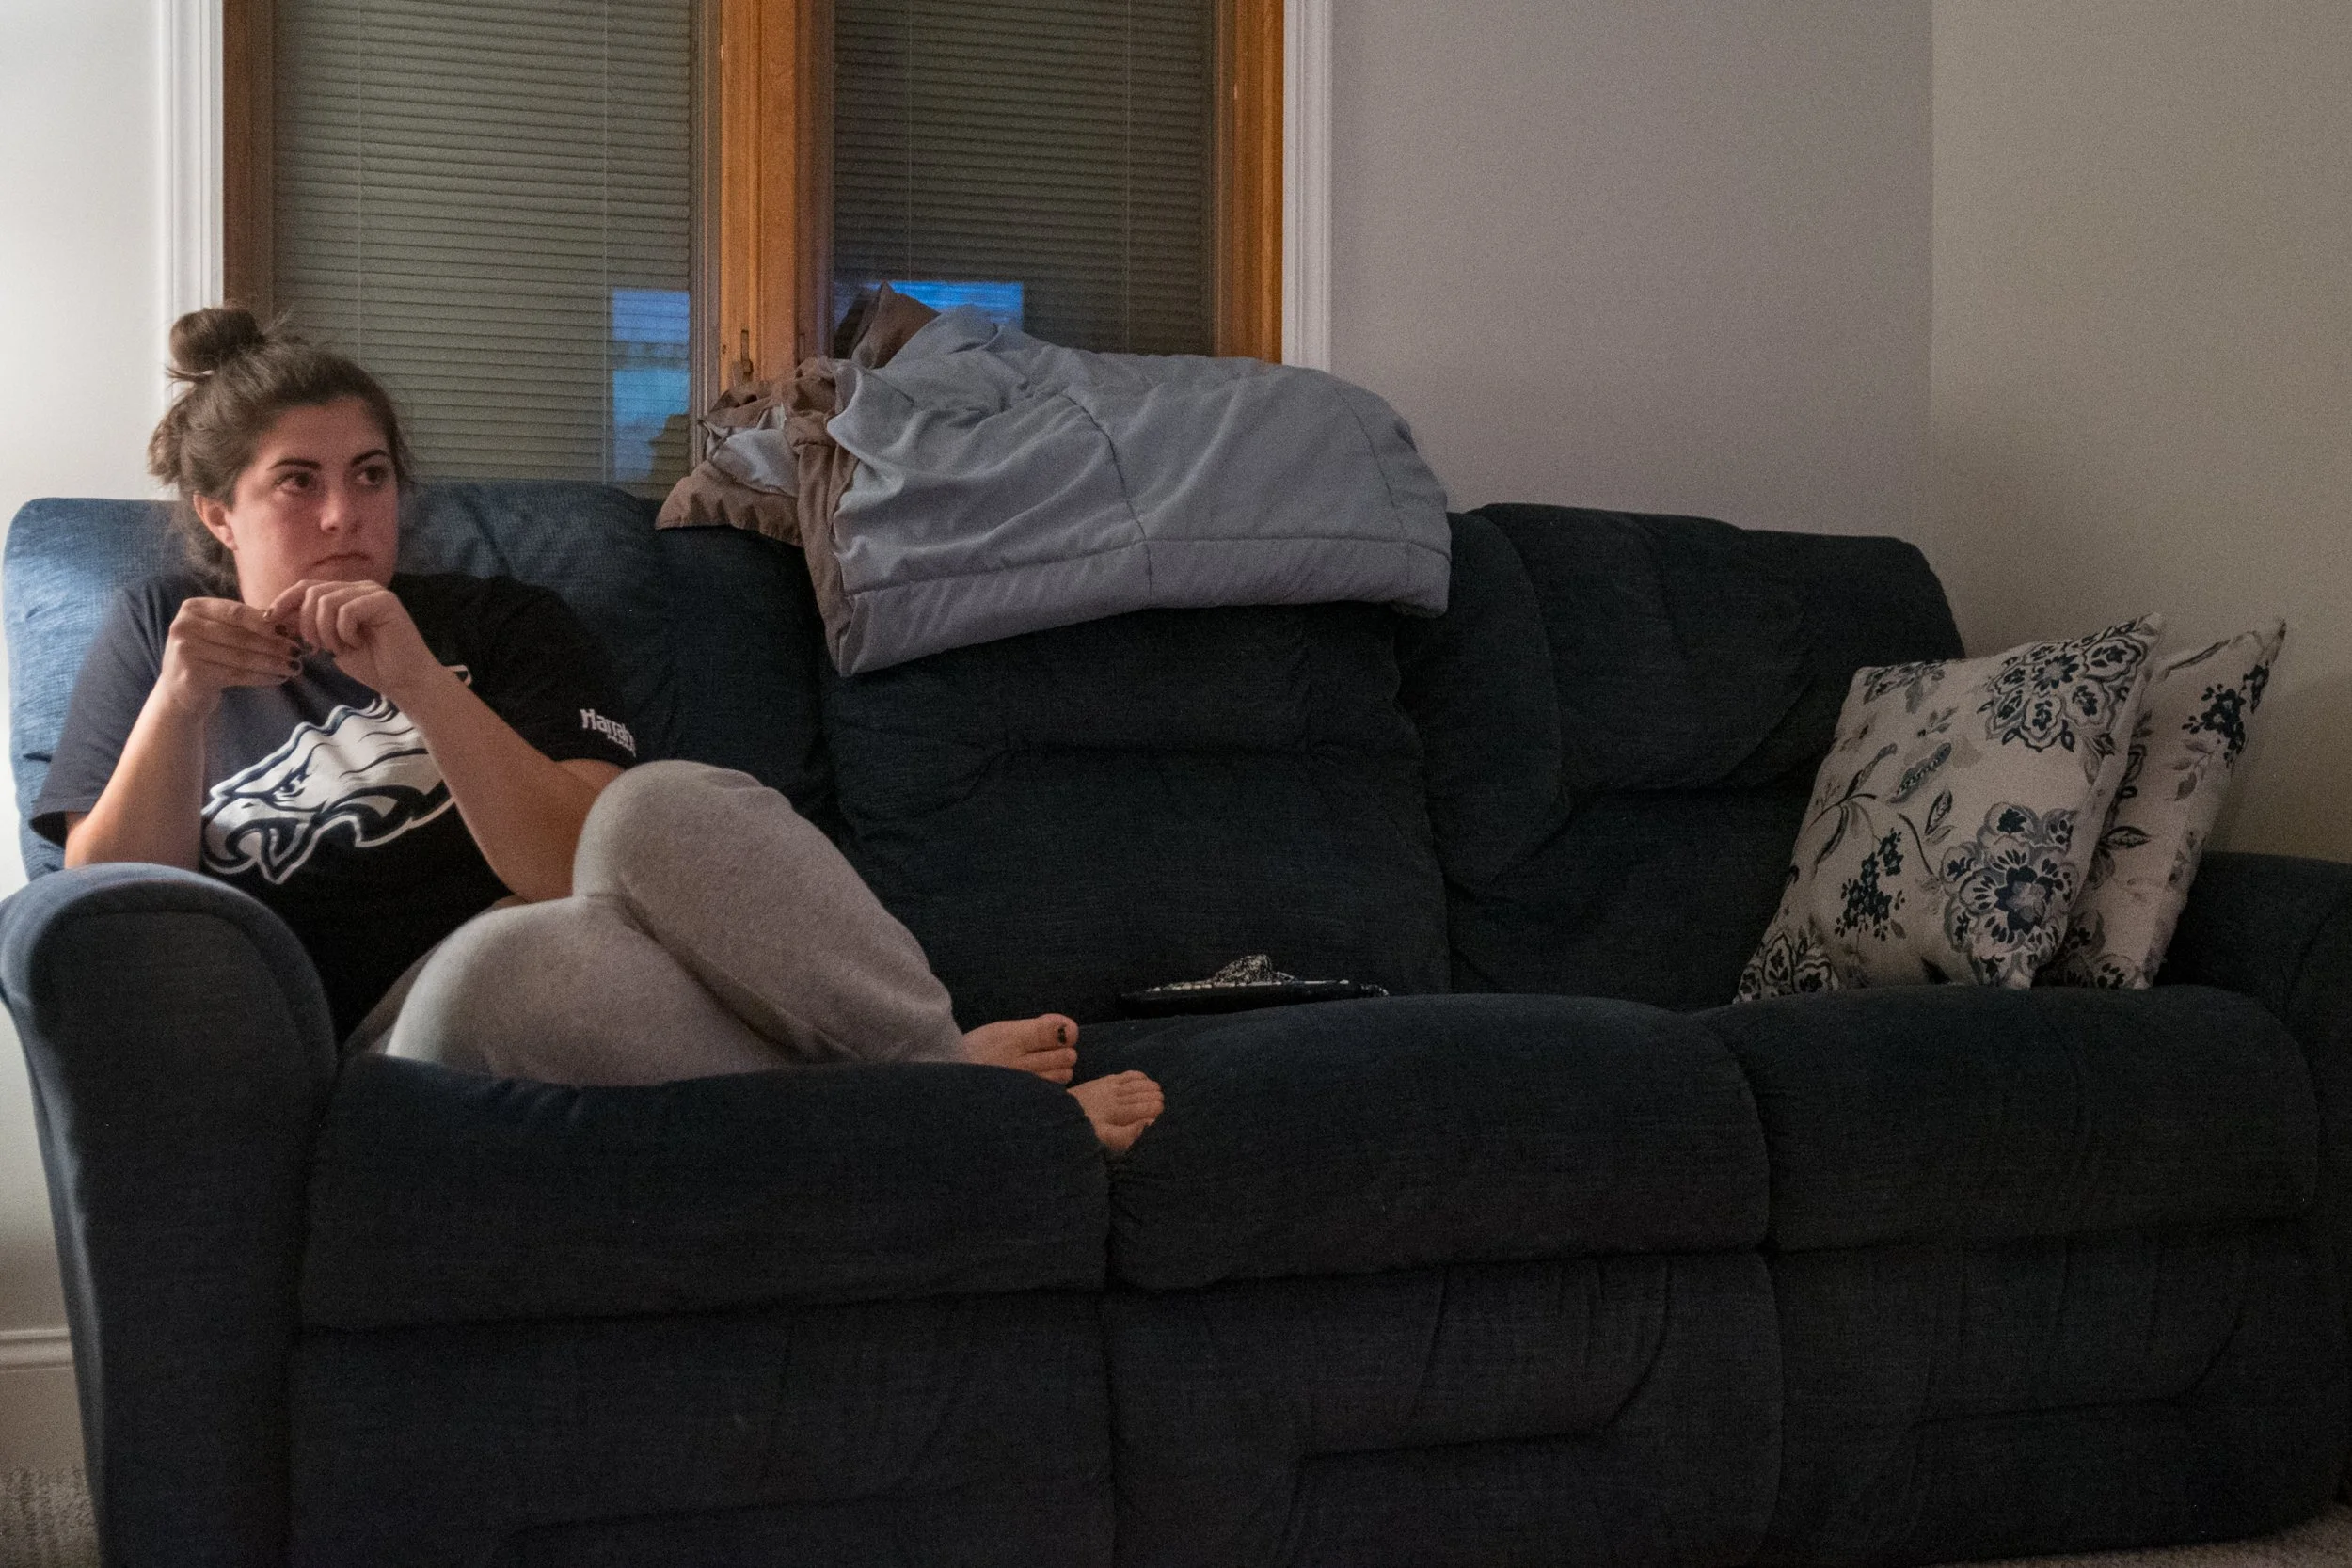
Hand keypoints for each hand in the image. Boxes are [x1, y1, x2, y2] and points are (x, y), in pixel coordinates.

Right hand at [157, 597, 302, 718]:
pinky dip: (261, 677)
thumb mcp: (220, 632)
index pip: (236, 612)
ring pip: (241, 657)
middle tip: (298, 652)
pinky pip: (236, 675)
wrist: (180, 690)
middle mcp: (184, 626)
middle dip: (274, 645)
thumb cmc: (208, 655)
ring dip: (273, 663)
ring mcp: (185, 651)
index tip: (289, 631)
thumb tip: (287, 623)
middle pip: (240, 636)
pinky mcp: (192, 674)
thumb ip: (246, 623)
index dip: (265, 622)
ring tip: (295, 667)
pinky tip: (279, 678)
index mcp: (193, 608)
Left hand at [266, 579, 440, 699]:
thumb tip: (277, 615)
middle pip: (312, 592)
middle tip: (317, 648)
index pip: (306, 586)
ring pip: (327, 601)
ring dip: (325, 631)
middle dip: (306, 623)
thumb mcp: (330, 643)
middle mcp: (359, 588)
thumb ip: (311, 625)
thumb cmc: (371, 665)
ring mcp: (373, 592)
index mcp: (346, 594)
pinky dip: (344, 632)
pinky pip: (347, 610)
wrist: (404, 681)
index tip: (270, 619)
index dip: (284, 600)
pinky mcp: (385, 602)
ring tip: (338, 648)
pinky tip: (356, 644)